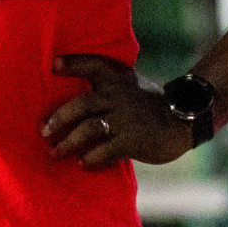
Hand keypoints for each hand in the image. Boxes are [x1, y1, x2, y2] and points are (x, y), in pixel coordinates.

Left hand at [40, 54, 192, 167]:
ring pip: (88, 129)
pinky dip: (89, 158)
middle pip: (81, 105)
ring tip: (54, 152)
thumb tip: (72, 103)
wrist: (183, 121)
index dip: (73, 63)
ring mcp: (126, 119)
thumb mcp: (130, 85)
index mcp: (117, 78)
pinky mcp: (133, 141)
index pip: (93, 64)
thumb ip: (107, 87)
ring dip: (68, 143)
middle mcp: (119, 95)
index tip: (53, 65)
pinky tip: (82, 163)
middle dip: (58, 119)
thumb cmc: (149, 105)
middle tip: (43, 130)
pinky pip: (104, 151)